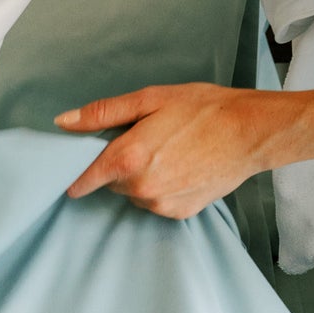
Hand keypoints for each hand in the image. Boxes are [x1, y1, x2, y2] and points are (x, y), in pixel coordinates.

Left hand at [55, 83, 272, 218]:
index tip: (76, 168)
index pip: (84, 179)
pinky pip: (156, 202)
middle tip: (145, 140)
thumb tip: (63, 123)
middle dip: (119, 164)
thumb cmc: (202, 109)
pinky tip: (181, 167)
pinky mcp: (179, 213)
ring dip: (140, 177)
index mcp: (127, 158)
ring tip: (168, 151)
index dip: (77, 173)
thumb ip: (102, 114)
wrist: (250, 132)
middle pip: (111, 182)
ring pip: (134, 193)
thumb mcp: (149, 99)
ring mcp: (160, 204)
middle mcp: (140, 188)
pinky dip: (161, 187)